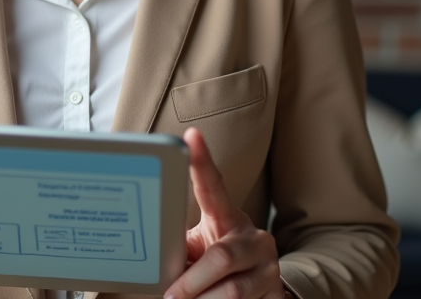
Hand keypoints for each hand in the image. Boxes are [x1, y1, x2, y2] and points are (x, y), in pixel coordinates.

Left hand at [164, 128, 284, 298]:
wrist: (258, 289)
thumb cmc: (215, 262)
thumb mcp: (198, 248)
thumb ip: (177, 243)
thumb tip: (143, 250)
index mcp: (227, 217)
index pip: (213, 187)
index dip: (202, 162)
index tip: (190, 138)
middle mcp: (254, 237)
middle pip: (221, 257)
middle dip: (191, 281)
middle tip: (169, 295)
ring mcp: (269, 266)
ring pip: (233, 290)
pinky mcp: (277, 291)